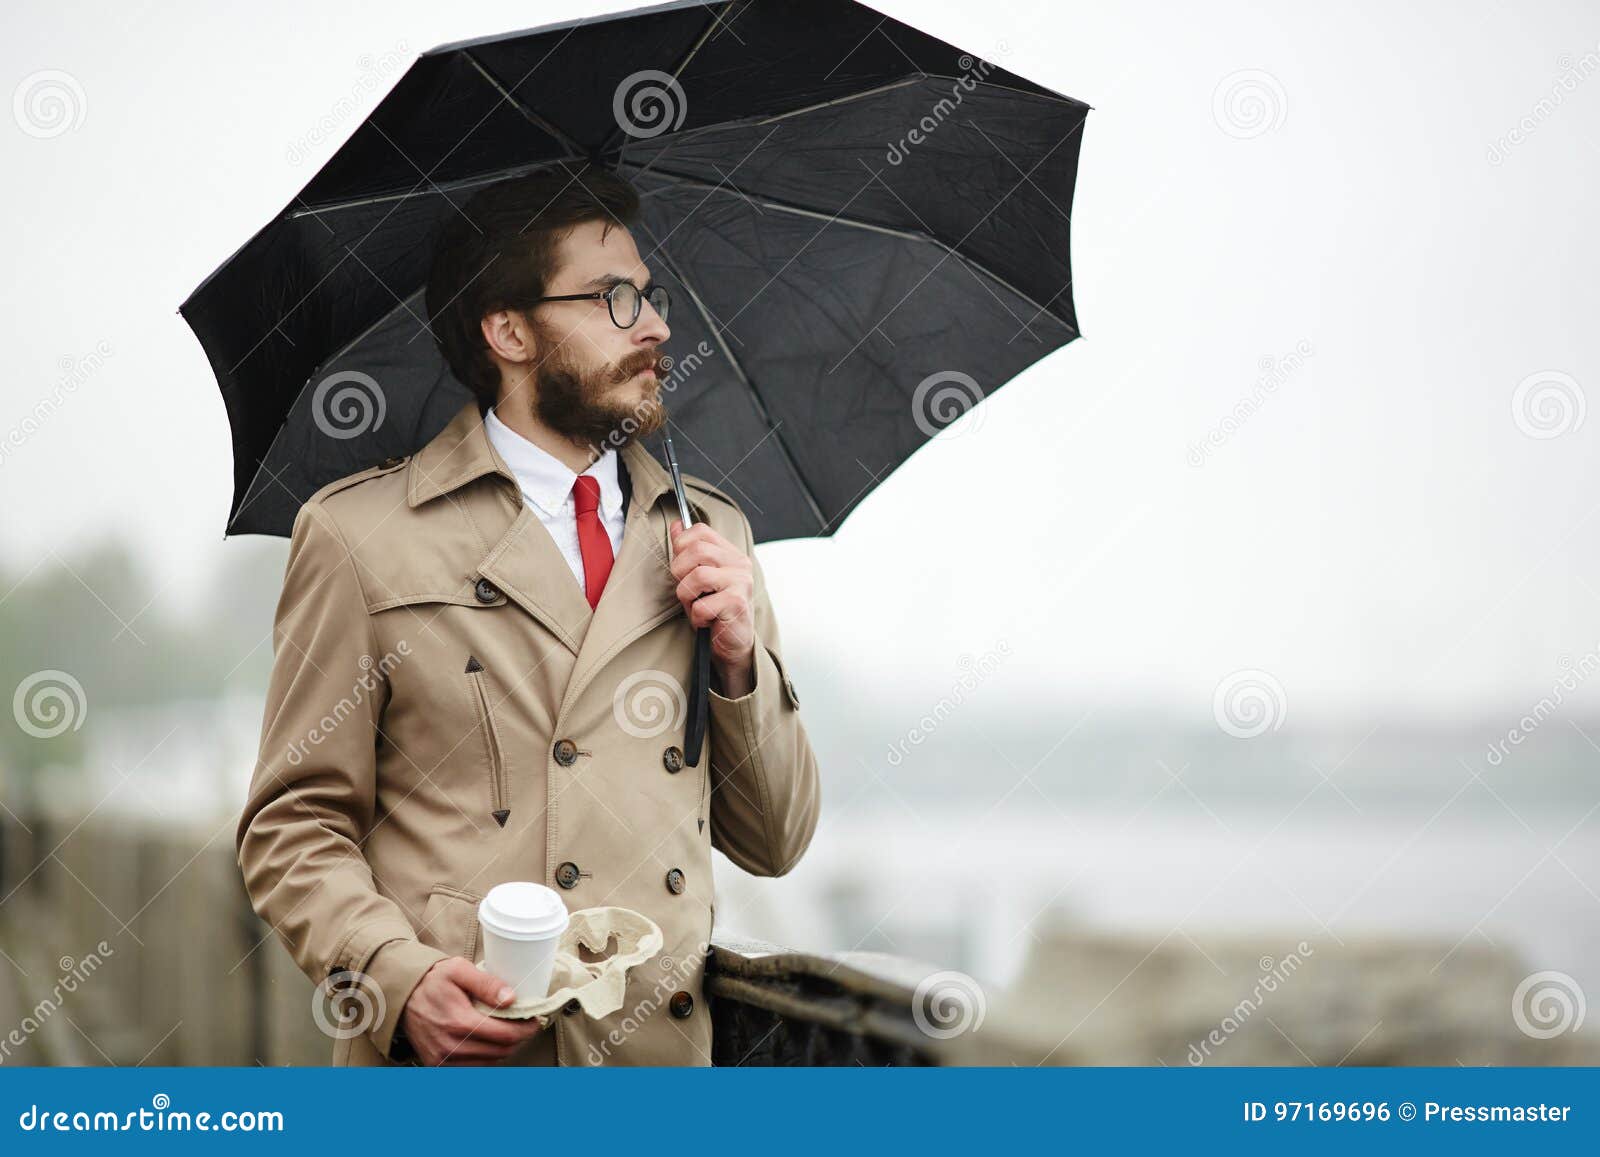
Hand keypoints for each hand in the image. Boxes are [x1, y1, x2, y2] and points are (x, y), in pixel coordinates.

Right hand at [398, 957, 544, 1064]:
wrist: (401, 996)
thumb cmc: (432, 980)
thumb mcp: (459, 970)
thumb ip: (487, 984)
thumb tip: (511, 998)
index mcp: (459, 1023)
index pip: (506, 1036)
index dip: (526, 1029)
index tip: (535, 1019)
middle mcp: (451, 1047)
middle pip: (501, 1052)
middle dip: (518, 1038)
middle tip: (525, 1024)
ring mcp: (443, 1059)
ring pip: (489, 1063)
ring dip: (503, 1049)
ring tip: (508, 1030)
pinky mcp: (437, 1065)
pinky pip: (472, 1068)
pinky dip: (485, 1057)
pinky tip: (488, 1041)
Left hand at [669, 518, 754, 693]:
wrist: (734, 643)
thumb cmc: (714, 609)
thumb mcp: (698, 577)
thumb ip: (688, 551)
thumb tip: (676, 525)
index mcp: (730, 553)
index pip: (700, 531)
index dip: (682, 546)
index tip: (682, 567)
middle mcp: (740, 564)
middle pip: (697, 550)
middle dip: (680, 573)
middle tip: (688, 591)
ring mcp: (741, 583)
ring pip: (697, 576)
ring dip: (687, 597)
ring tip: (697, 606)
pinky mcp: (738, 604)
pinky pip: (702, 606)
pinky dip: (697, 617)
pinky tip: (706, 621)